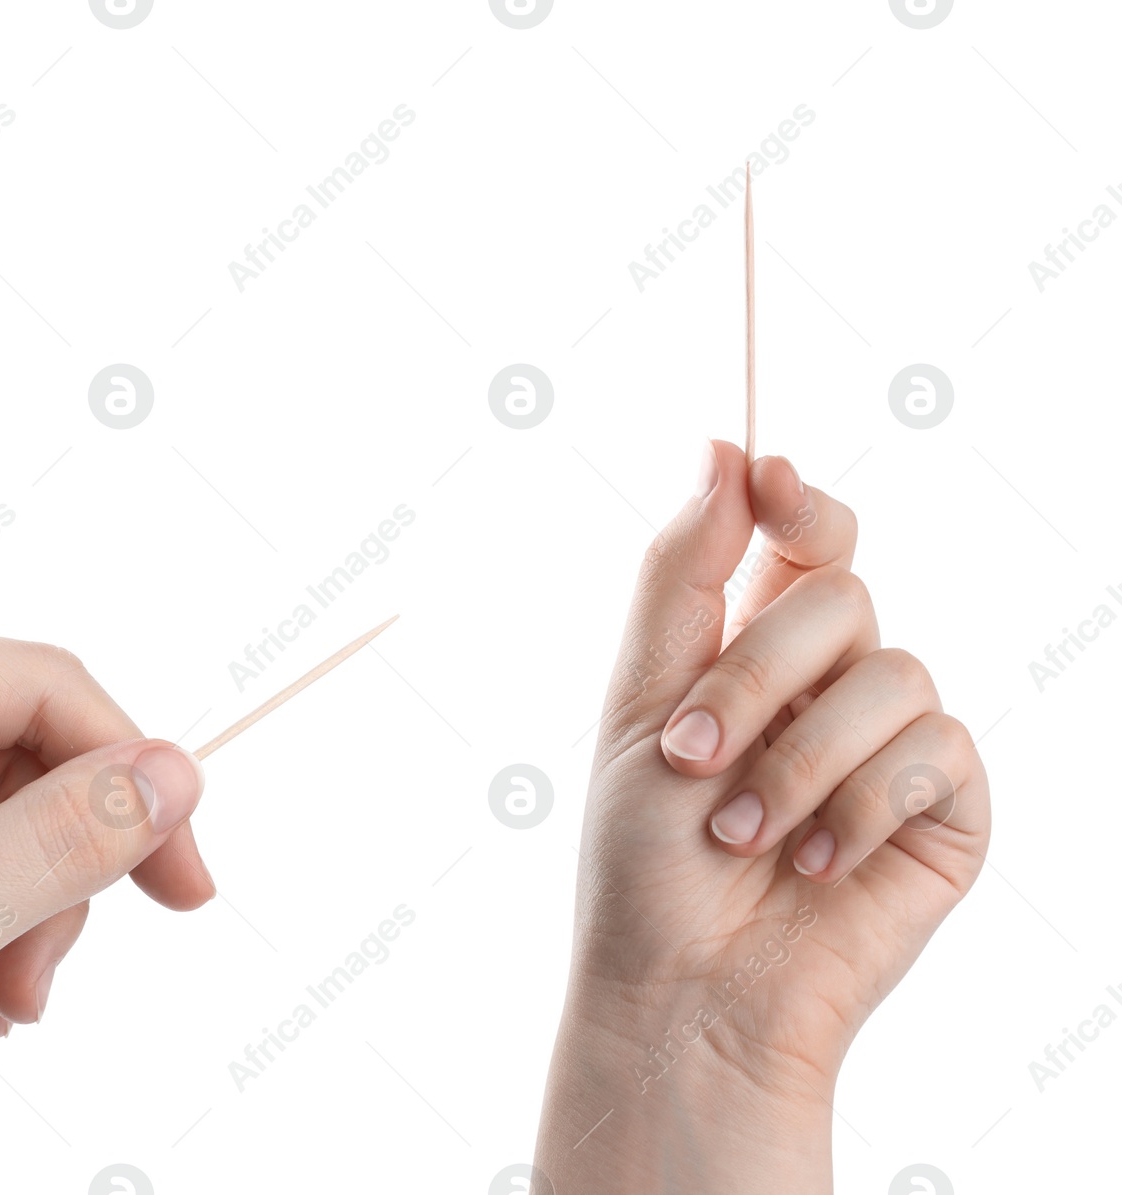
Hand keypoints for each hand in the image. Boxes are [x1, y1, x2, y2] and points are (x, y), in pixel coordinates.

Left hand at [0, 621, 211, 1193]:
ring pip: (20, 804)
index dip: (125, 772)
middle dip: (61, 868)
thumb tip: (180, 774)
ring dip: (35, 909)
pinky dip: (4, 919)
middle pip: (31, 749)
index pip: (34, 687)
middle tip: (50, 975)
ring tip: (7, 999)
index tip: (183, 881)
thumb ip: (56, 841)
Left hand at [532, 442, 989, 1191]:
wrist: (683, 990)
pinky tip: (814, 866)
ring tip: (741, 834)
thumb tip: (722, 448)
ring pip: (892, 670)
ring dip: (799, 759)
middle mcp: (832, 681)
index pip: (803, 537)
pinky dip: (858, 807)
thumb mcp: (639, 699)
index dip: (797, 497)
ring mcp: (894, 740)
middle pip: (839, 594)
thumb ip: (683, 576)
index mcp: (754, 645)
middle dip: (754, 676)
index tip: (769, 473)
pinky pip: (936, 748)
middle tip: (688, 757)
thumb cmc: (645, 856)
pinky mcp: (946, 805)